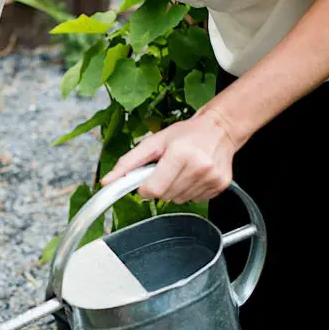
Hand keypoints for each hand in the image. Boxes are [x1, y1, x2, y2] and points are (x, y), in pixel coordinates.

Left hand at [100, 109, 240, 202]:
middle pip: (166, 196)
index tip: (146, 181)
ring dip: (174, 190)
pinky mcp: (221, 185)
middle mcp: (199, 166)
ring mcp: (211, 178)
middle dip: (160, 187)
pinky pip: (195, 200)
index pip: (154, 189)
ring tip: (181, 171)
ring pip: (180, 200)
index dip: (145, 188)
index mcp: (180, 153)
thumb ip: (128, 163)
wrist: (220, 129)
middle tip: (166, 170)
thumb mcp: (153, 142)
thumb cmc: (186, 134)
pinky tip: (192, 176)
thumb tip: (107, 181)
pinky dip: (189, 191)